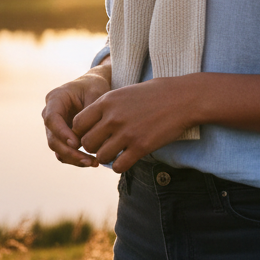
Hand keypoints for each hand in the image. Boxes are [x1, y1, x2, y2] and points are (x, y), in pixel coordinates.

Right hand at [42, 64, 110, 166]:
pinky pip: (64, 152)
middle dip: (69, 152)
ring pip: (57, 148)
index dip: (62, 132)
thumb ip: (89, 114)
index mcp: (55, 99)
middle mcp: (50, 114)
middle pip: (52, 138)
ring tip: (93, 163)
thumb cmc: (93, 87)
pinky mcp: (61, 136)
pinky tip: (91, 161)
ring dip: (73, 158)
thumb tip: (85, 137)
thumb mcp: (95, 94)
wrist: (92, 86)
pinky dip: (75, 159)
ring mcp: (54, 127)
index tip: (77, 143)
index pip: (52, 118)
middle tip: (88, 160)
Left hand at [72, 77, 197, 172]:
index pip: (77, 124)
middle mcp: (113, 118)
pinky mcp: (141, 147)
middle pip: (87, 143)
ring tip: (115, 152)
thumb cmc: (153, 94)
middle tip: (103, 145)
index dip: (81, 132)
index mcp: (106, 102)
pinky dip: (120, 166)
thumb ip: (107, 107)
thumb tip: (92, 123)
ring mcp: (126, 133)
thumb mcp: (124, 93)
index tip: (92, 134)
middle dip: (93, 147)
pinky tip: (126, 159)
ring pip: (100, 157)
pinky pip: (118, 166)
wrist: (181, 98)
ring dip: (106, 157)